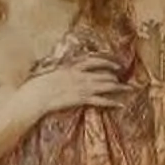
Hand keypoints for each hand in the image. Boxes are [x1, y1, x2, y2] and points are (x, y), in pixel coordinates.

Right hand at [14, 56, 130, 125]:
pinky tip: (120, 104)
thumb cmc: (38, 86)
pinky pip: (101, 100)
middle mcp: (80, 75)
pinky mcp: (81, 99)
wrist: (35, 96)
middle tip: (123, 79)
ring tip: (129, 89)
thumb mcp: (50, 73)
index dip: (107, 62)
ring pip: (105, 85)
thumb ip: (61, 71)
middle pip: (103, 74)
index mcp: (72, 66)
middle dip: (115, 77)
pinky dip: (112, 102)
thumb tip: (64, 71)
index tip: (116, 65)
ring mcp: (81, 87)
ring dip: (119, 87)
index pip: (94, 61)